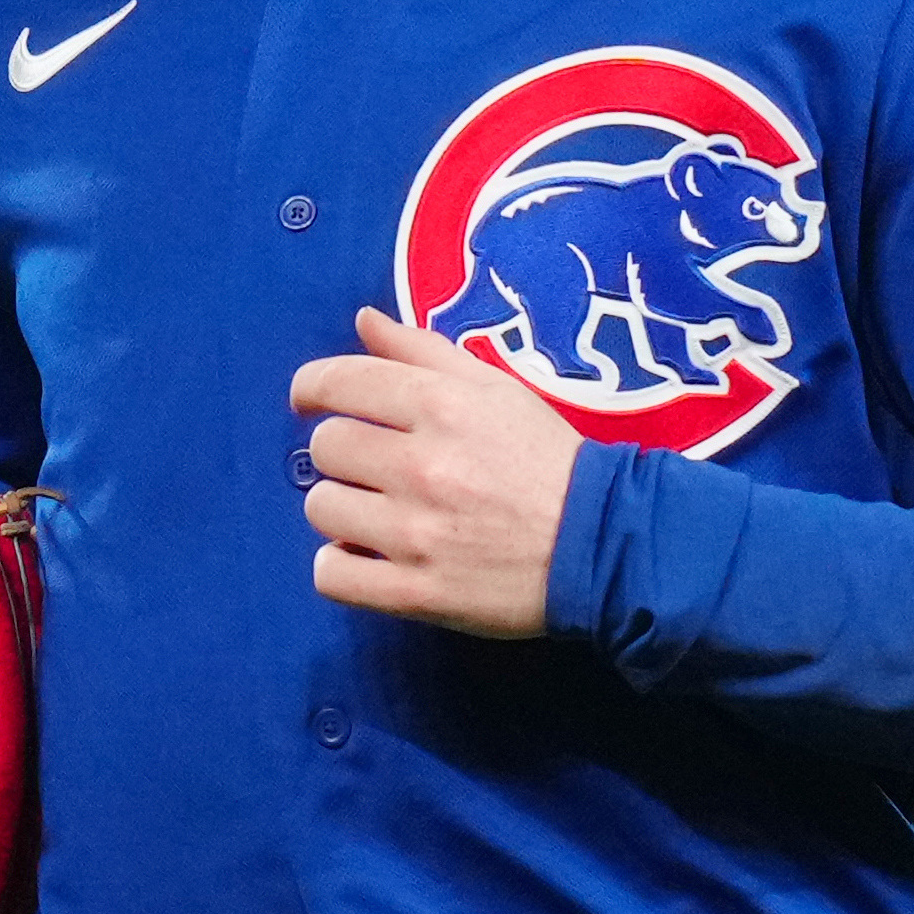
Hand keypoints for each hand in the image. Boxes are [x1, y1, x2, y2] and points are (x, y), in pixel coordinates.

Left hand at [289, 307, 582, 637]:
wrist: (602, 545)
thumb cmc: (549, 461)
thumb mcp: (497, 390)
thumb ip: (424, 351)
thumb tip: (364, 321)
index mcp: (442, 406)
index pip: (338, 383)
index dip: (312, 389)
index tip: (310, 401)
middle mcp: (422, 465)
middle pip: (326, 447)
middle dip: (342, 452)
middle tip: (373, 466)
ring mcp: (416, 532)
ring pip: (322, 508)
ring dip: (341, 509)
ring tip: (377, 514)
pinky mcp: (416, 591)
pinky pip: (331, 575)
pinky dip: (339, 566)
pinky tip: (366, 557)